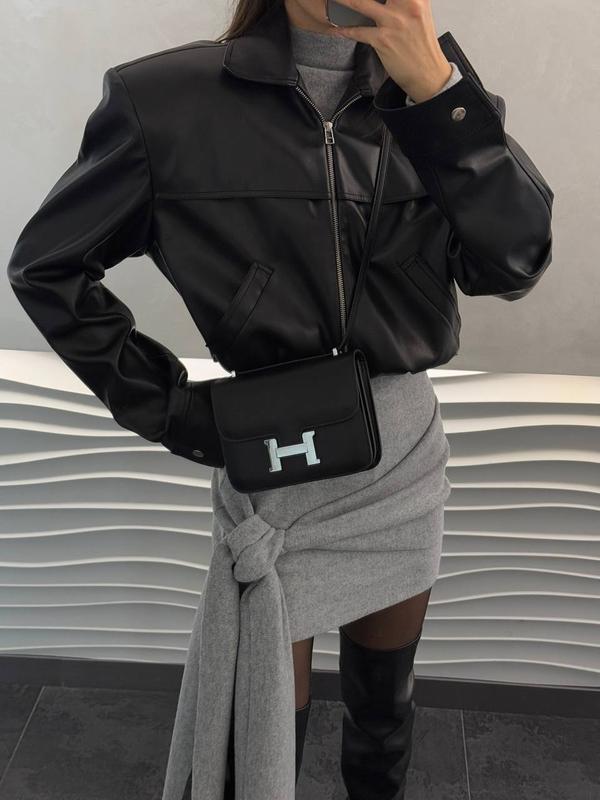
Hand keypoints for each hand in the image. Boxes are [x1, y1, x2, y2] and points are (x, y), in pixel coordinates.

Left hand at [329, 0, 452, 102]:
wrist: (427, 73)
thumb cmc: (421, 43)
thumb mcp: (420, 12)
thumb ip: (406, 1)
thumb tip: (387, 0)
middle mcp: (407, 5)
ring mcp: (394, 22)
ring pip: (360, 4)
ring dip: (344, 0)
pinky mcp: (383, 40)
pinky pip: (358, 32)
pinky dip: (345, 31)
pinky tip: (337, 29)